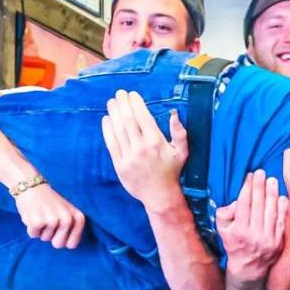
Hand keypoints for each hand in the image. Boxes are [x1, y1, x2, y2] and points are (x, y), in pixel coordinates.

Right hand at [14, 184, 85, 248]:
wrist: (32, 186)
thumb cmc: (49, 201)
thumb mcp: (67, 210)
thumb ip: (72, 226)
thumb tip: (69, 245)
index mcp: (77, 217)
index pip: (72, 244)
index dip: (63, 240)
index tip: (59, 232)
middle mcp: (67, 220)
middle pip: (58, 244)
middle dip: (51, 237)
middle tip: (48, 221)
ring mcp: (52, 221)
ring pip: (45, 239)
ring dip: (40, 229)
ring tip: (40, 213)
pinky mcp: (37, 222)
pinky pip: (33, 235)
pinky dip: (30, 228)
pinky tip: (32, 215)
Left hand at [101, 89, 187, 211]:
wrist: (159, 196)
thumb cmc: (171, 172)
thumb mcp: (182, 153)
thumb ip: (180, 134)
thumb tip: (174, 115)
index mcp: (156, 142)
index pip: (142, 117)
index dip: (135, 103)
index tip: (132, 94)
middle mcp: (141, 148)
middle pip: (128, 120)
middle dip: (123, 104)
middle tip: (119, 93)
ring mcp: (128, 157)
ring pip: (118, 130)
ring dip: (114, 113)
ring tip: (112, 103)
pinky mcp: (119, 165)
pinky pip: (111, 144)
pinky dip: (107, 130)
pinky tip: (107, 119)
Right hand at [217, 171, 287, 282]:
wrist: (249, 268)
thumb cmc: (234, 244)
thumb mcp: (222, 230)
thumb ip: (224, 214)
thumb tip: (236, 202)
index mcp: (239, 231)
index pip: (244, 204)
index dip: (247, 188)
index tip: (250, 176)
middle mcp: (254, 235)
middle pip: (258, 205)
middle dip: (260, 187)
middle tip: (261, 173)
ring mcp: (268, 239)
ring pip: (271, 212)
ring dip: (272, 194)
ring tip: (272, 180)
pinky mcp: (278, 242)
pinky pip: (281, 221)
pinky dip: (282, 208)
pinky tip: (282, 196)